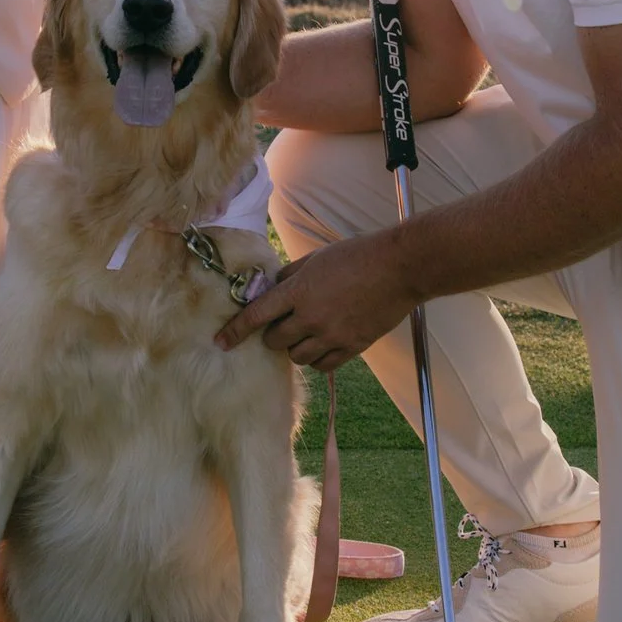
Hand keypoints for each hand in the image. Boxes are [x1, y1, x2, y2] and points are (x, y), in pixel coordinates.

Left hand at [217, 230, 411, 372]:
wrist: (399, 268)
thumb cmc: (358, 255)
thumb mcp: (316, 258)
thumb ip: (290, 276)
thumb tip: (270, 289)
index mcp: (299, 290)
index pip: (256, 316)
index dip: (235, 331)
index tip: (221, 341)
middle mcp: (311, 317)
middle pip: (275, 341)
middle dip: (272, 335)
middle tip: (281, 325)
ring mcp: (332, 335)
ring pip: (297, 357)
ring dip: (295, 347)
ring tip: (305, 333)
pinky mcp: (352, 347)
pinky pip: (323, 365)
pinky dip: (317, 359)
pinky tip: (323, 344)